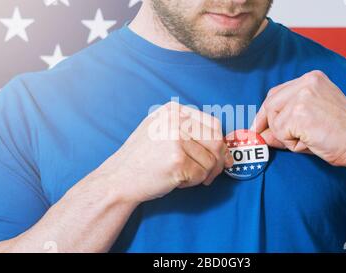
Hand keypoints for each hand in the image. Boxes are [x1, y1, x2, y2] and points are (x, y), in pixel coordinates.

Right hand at [93, 102, 233, 203]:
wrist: (119, 178)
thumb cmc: (142, 159)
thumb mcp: (162, 132)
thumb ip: (192, 135)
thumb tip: (226, 153)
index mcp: (173, 111)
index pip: (213, 124)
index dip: (219, 144)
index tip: (219, 158)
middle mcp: (175, 121)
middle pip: (216, 141)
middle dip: (217, 162)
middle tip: (208, 174)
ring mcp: (176, 140)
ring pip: (210, 161)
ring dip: (201, 174)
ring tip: (181, 174)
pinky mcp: (177, 160)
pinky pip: (201, 175)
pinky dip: (192, 183)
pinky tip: (176, 180)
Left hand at [252, 70, 345, 166]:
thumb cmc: (342, 136)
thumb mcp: (311, 122)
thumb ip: (285, 123)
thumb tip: (259, 133)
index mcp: (313, 79)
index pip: (277, 93)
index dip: (267, 112)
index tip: (259, 126)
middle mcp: (307, 81)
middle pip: (271, 103)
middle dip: (267, 124)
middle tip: (265, 139)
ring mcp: (303, 95)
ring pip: (274, 120)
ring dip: (285, 136)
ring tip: (308, 140)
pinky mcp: (299, 112)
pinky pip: (280, 132)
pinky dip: (291, 144)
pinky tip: (311, 142)